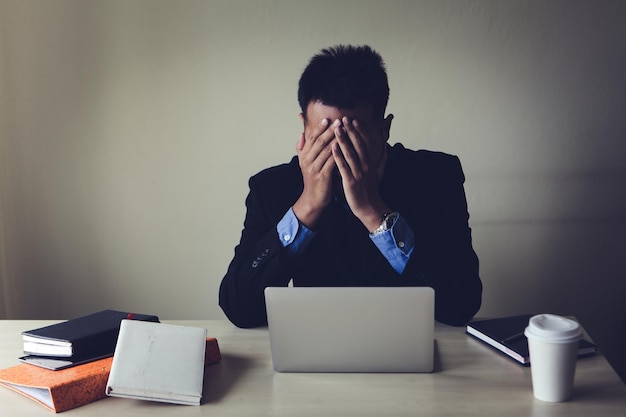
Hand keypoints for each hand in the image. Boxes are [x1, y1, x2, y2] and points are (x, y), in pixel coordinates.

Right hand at [292, 118, 339, 228]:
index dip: (319, 128)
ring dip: (336, 139)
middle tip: (339, 121)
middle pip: (319, 142)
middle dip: (329, 130)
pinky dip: (338, 153)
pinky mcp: (322, 176)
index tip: (328, 119)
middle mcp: (307, 161)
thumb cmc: (313, 179)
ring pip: (326, 150)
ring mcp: (314, 168)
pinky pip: (331, 162)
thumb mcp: (304, 163)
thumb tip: (301, 134)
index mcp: (304, 156)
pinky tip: (346, 147)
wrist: (313, 199)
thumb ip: (302, 148)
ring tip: (344, 131)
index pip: (311, 138)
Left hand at [332, 117, 389, 231]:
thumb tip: (386, 148)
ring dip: (343, 140)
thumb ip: (381, 159)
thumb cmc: (371, 190)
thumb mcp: (378, 173)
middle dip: (351, 131)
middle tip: (344, 118)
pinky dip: (338, 156)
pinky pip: (343, 167)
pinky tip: (332, 147)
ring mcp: (358, 173)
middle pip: (358, 145)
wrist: (369, 208)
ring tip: (337, 129)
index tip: (354, 120)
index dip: (359, 131)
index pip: (365, 143)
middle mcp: (366, 166)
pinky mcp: (351, 181)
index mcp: (370, 163)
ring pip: (350, 154)